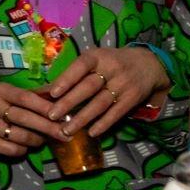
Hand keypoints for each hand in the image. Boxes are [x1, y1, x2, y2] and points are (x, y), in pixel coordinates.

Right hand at [0, 83, 59, 156]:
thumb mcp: (2, 93)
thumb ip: (28, 94)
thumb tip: (56, 93)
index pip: (26, 98)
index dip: (45, 107)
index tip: (62, 114)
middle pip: (26, 119)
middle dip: (49, 127)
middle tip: (65, 133)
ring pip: (21, 136)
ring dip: (37, 140)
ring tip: (43, 139)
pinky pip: (12, 150)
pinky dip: (24, 149)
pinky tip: (25, 146)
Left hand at [46, 47, 168, 138]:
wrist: (148, 64)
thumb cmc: (109, 63)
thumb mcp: (94, 61)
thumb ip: (71, 75)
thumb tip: (41, 92)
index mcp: (97, 56)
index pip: (80, 66)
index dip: (66, 79)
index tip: (52, 93)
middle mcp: (112, 68)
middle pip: (88, 87)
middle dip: (69, 102)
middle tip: (52, 116)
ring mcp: (124, 83)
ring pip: (100, 102)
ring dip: (83, 118)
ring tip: (66, 130)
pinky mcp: (133, 97)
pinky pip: (116, 112)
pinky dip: (103, 123)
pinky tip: (91, 132)